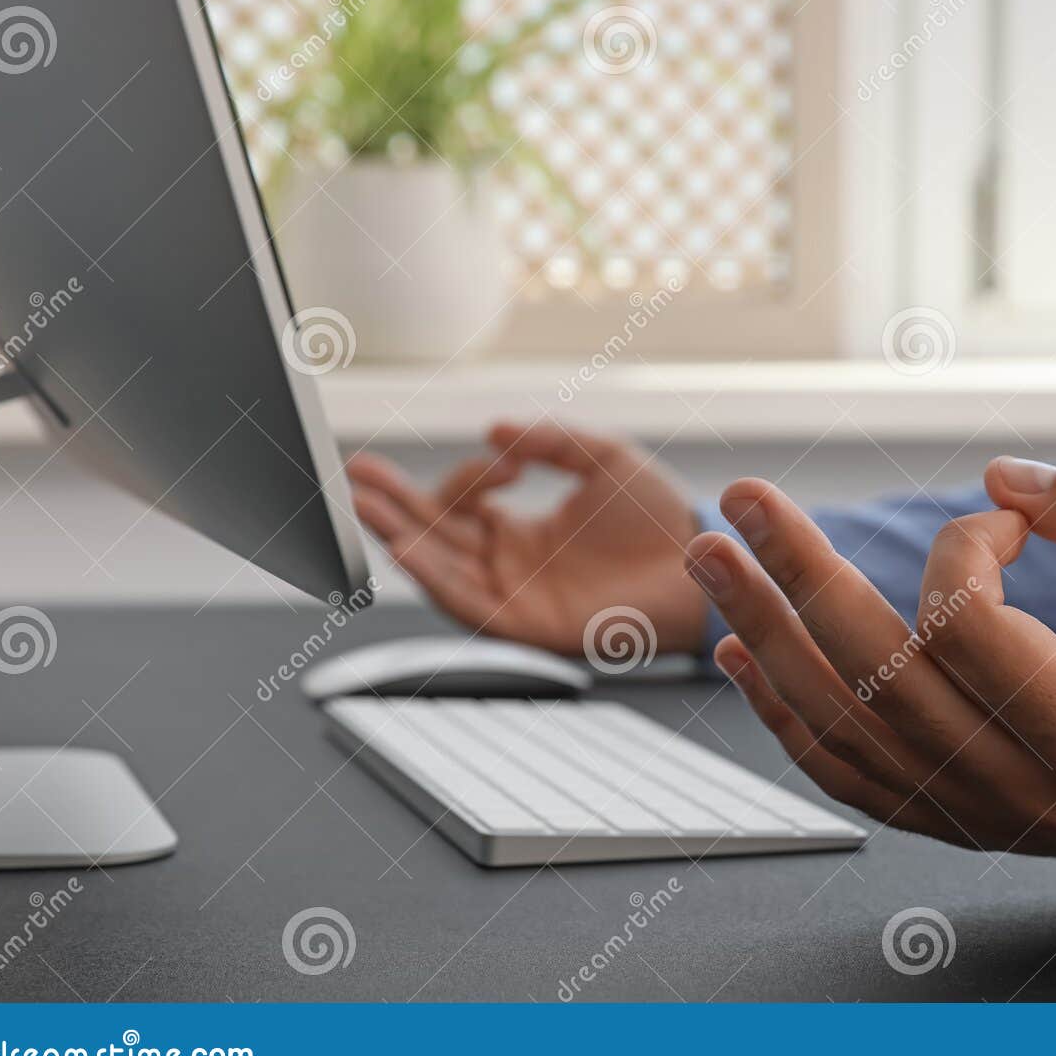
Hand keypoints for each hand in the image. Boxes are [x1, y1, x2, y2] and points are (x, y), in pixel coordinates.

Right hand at [348, 420, 704, 655]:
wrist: (702, 562)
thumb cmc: (661, 517)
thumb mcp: (601, 459)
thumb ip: (549, 440)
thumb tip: (493, 430)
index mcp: (521, 532)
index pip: (463, 506)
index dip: (469, 478)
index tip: (507, 460)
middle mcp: (509, 566)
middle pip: (434, 535)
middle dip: (392, 504)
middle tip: (353, 471)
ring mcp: (515, 596)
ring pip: (439, 569)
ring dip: (399, 536)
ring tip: (364, 504)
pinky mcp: (527, 625)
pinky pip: (468, 604)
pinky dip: (434, 577)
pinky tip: (406, 547)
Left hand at [685, 459, 1055, 863]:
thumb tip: (1002, 479)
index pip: (972, 637)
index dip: (963, 552)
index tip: (1003, 520)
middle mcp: (1028, 793)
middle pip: (876, 679)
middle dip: (799, 575)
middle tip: (743, 499)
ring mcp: (981, 818)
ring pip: (843, 729)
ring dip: (767, 634)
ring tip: (714, 558)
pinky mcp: (956, 821)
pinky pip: (848, 774)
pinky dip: (785, 712)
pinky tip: (745, 652)